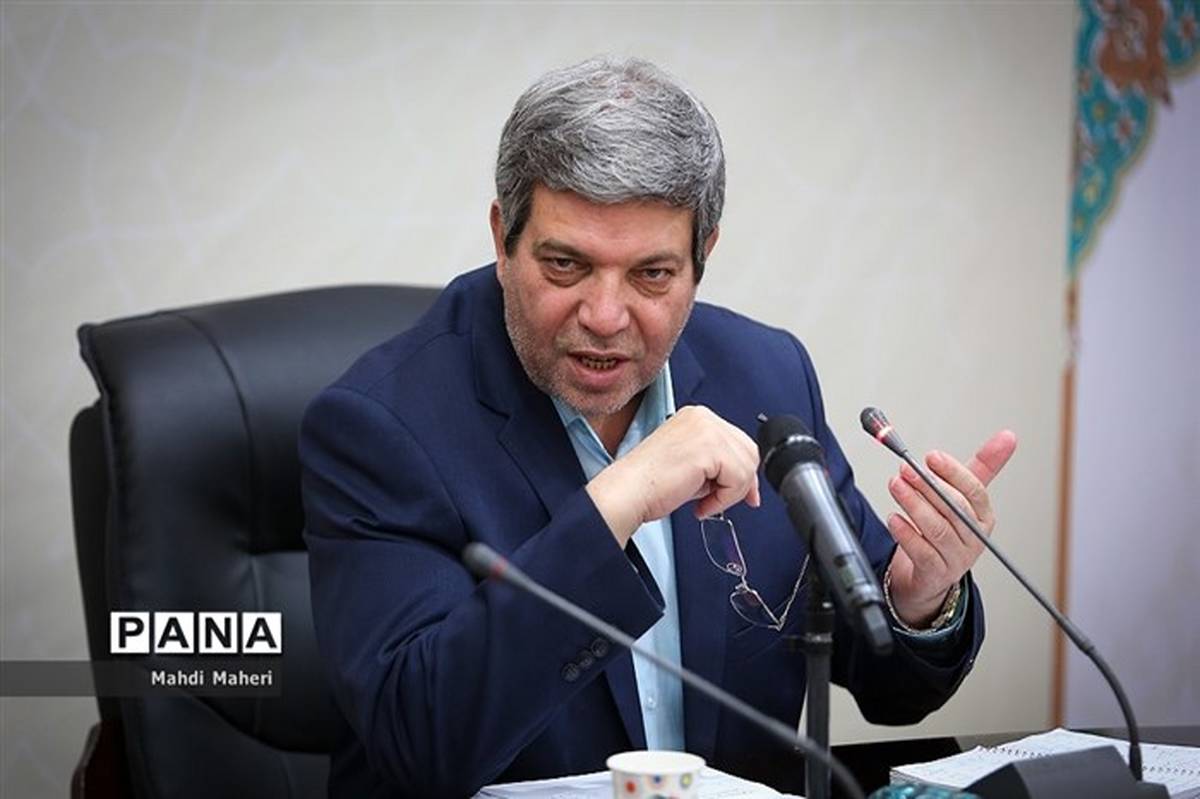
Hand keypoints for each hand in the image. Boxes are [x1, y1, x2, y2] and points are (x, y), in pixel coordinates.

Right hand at [586, 405, 760, 546]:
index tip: (739, 492)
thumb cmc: (647, 484)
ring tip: (703, 502)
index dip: (742, 471)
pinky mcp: (710, 448)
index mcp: (696, 417)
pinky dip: (724, 499)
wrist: (628, 492)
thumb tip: (744, 480)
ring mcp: (707, 429)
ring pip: (747, 466)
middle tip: (721, 501)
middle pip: (748, 451)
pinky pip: (738, 479)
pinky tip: (701, 504)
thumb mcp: (690, 465)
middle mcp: (703, 417)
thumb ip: (716, 465)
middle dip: (741, 482)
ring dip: (729, 493)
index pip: (737, 441)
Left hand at [884, 429, 1017, 627]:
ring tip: (896, 485)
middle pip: (955, 509)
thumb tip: (1008, 436)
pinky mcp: (935, 574)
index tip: (932, 457)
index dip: (953, 473)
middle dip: (929, 486)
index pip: (975, 492)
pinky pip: (922, 552)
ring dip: (914, 504)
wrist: (929, 575)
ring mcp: (956, 558)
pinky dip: (906, 534)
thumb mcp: (963, 497)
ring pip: (937, 529)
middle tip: (906, 469)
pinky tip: (894, 518)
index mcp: (983, 517)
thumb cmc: (947, 530)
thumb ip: (982, 466)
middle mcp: (973, 538)